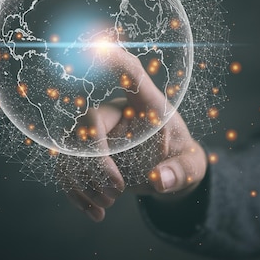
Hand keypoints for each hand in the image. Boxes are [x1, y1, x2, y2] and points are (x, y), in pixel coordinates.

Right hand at [64, 47, 206, 221]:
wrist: (168, 172)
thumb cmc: (182, 157)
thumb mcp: (191, 166)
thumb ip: (181, 171)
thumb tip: (161, 180)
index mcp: (148, 103)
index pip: (131, 74)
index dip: (115, 60)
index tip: (99, 46)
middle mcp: (117, 111)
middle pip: (90, 121)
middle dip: (97, 159)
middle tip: (118, 190)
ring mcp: (97, 132)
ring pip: (72, 147)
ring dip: (83, 181)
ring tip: (108, 205)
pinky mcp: (85, 154)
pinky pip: (67, 167)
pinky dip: (76, 192)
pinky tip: (96, 213)